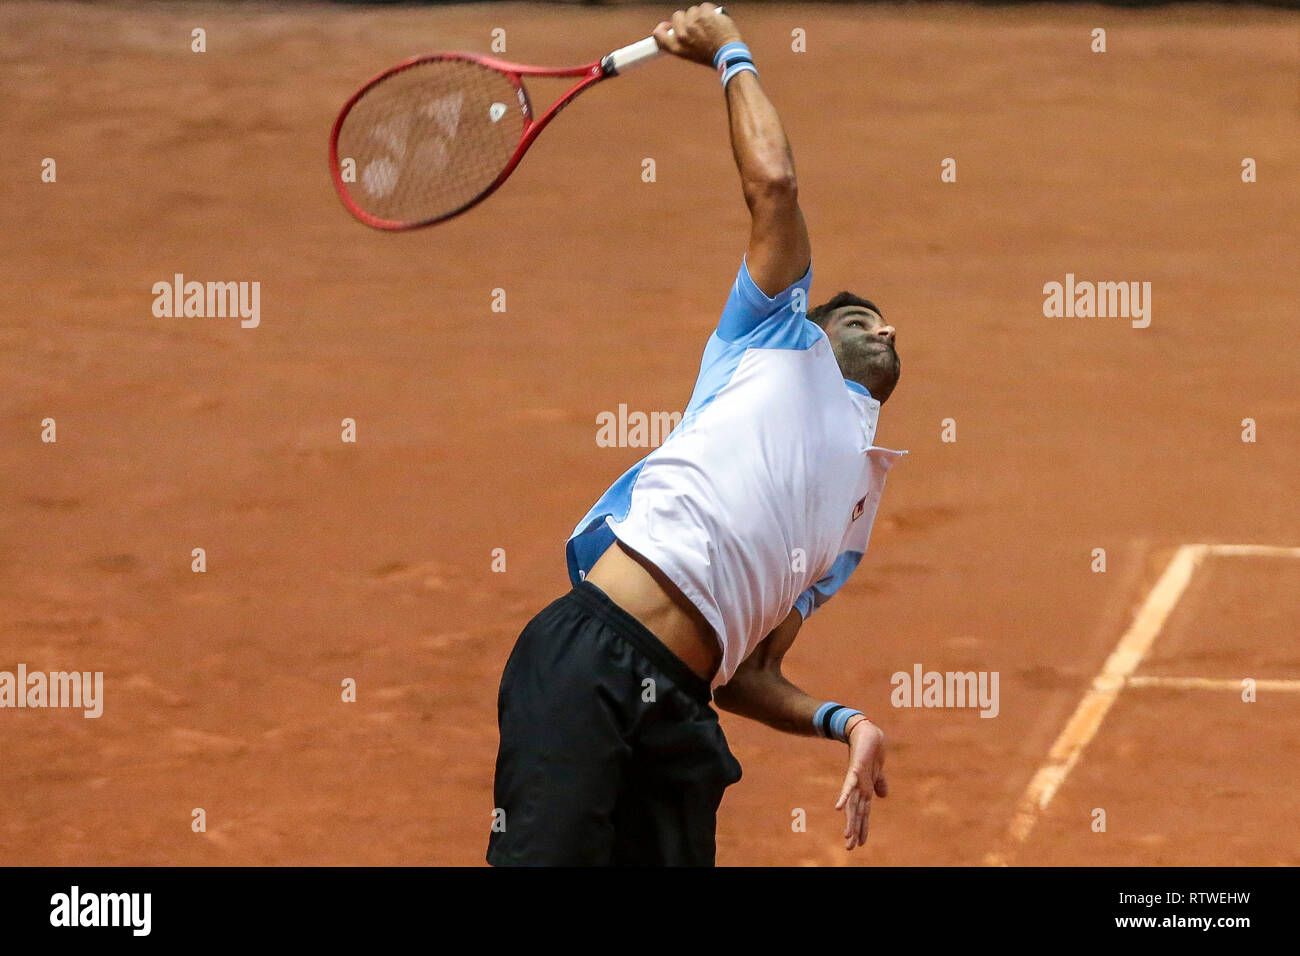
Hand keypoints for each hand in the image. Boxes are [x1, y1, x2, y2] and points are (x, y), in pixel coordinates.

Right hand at [652, 4, 741, 67]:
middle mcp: (682, 35)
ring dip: (700, 15)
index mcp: (676, 47)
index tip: (667, 26)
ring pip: (692, 10)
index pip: (659, 34)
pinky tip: (716, 21)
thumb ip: (679, 41)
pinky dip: (711, 11)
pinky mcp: (705, 14)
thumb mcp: (689, 54)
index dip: (662, 27)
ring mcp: (693, 23)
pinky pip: (705, 6)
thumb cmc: (711, 56)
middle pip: (677, 15)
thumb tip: (672, 29)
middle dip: (686, 18)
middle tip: (697, 27)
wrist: (728, 55)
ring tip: (709, 27)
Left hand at [834, 717, 887, 850]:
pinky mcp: (855, 768)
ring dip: (850, 820)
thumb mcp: (878, 771)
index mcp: (865, 789)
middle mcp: (859, 787)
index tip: (859, 844)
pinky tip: (837, 808)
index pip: (863, 812)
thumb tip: (883, 797)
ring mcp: (856, 778)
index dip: (862, 828)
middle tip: (849, 848)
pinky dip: (844, 796)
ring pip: (853, 804)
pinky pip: (849, 785)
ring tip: (846, 836)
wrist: (866, 730)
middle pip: (856, 813)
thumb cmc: (870, 750)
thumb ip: (879, 784)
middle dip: (854, 830)